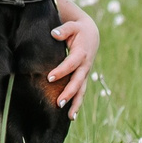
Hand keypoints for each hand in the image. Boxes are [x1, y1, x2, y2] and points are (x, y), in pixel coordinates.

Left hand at [47, 0, 99, 116]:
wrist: (92, 34)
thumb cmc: (78, 30)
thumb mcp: (72, 26)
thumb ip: (63, 30)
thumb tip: (54, 34)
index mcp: (81, 53)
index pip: (71, 64)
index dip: (61, 71)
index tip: (49, 77)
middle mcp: (85, 66)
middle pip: (78, 82)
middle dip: (69, 93)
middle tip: (59, 103)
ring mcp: (85, 73)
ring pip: (81, 90)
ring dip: (76, 103)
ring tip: (70, 116)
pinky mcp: (83, 77)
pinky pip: (81, 91)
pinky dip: (77, 103)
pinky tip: (71, 115)